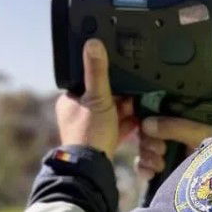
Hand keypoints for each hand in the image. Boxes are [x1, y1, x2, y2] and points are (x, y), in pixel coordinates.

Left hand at [56, 39, 136, 158]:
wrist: (93, 169)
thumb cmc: (89, 133)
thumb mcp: (97, 98)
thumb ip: (97, 71)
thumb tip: (93, 42)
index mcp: (71, 100)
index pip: (91, 81)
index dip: (108, 79)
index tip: (123, 77)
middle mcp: (79, 113)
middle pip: (105, 96)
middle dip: (122, 96)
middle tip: (135, 94)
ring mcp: (92, 127)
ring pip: (114, 111)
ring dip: (127, 109)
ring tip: (139, 106)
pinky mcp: (104, 139)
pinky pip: (119, 126)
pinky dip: (129, 123)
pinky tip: (141, 120)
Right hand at [135, 116, 211, 178]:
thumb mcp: (199, 134)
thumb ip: (174, 127)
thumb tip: (145, 124)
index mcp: (181, 121)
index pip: (154, 116)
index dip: (149, 122)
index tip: (151, 130)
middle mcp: (172, 136)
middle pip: (146, 134)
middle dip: (148, 142)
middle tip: (161, 151)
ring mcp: (166, 155)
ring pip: (143, 150)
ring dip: (146, 157)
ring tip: (159, 165)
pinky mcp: (163, 173)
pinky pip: (143, 168)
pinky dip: (142, 170)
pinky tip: (149, 174)